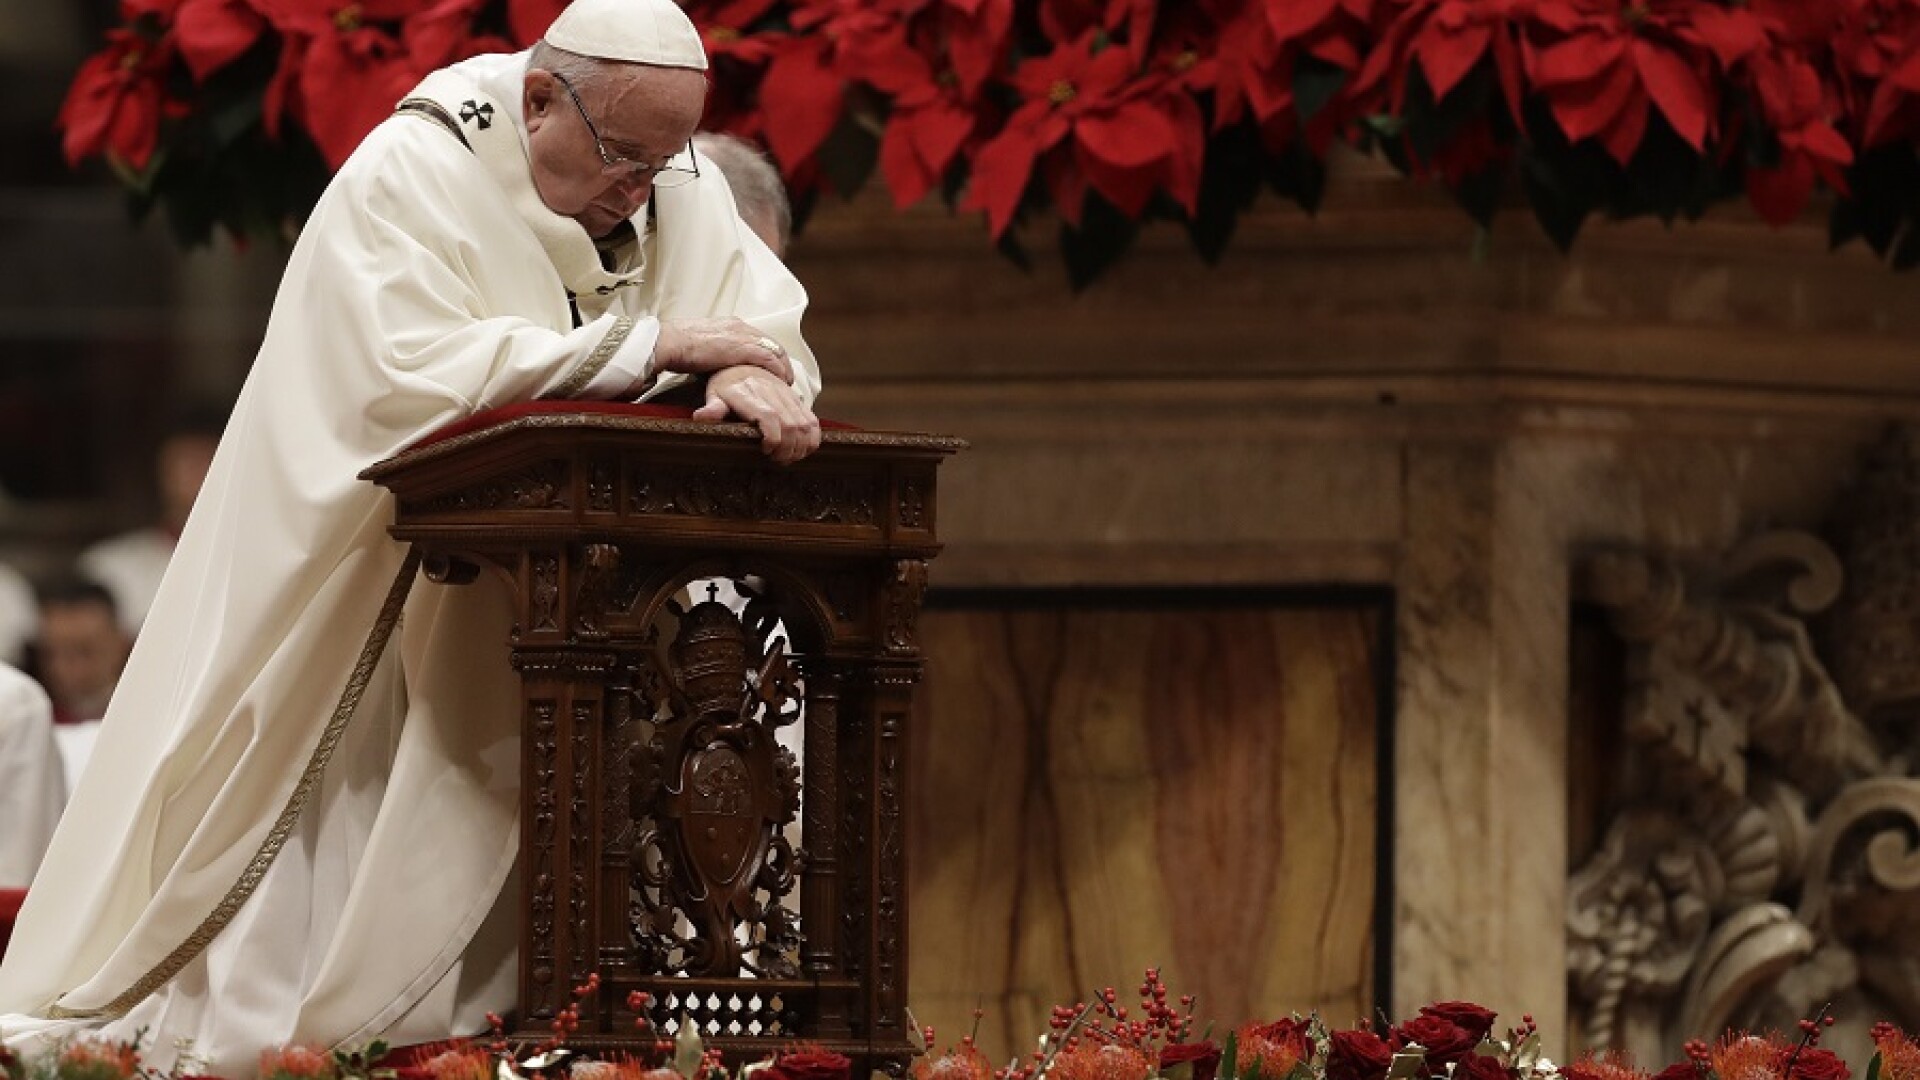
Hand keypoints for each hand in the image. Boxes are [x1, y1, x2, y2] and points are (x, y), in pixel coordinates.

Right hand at [654, 317, 793, 383]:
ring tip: (786, 381)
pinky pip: (769, 359)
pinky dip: (778, 370)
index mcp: (730, 324)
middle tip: (785, 375)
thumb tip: (713, 362)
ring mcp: (743, 336)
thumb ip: (713, 350)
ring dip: (783, 366)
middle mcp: (740, 326)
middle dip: (780, 359)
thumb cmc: (677, 346)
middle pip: (770, 342)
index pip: (757, 336)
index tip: (772, 365)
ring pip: (774, 349)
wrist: (670, 342)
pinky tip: (782, 381)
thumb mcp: (700, 344)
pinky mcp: (743, 348)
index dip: (768, 351)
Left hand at [692, 366, 821, 464]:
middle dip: (787, 449)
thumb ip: (712, 408)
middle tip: (777, 460)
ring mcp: (787, 395)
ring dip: (800, 447)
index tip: (766, 451)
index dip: (773, 438)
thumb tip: (701, 417)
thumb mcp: (714, 395)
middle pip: (791, 424)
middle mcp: (772, 392)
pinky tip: (801, 449)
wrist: (742, 364)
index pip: (770, 416)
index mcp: (750, 393)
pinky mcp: (797, 399)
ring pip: (805, 424)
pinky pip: (812, 420)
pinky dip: (812, 439)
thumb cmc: (726, 386)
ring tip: (788, 457)